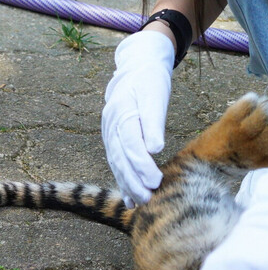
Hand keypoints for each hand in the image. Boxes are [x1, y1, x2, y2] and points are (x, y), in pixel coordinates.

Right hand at [101, 30, 173, 205]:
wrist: (136, 67)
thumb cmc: (150, 80)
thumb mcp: (156, 93)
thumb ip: (154, 120)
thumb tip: (155, 147)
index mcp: (123, 111)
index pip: (130, 143)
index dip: (141, 164)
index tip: (154, 181)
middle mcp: (112, 124)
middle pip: (120, 157)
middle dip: (133, 180)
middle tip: (149, 198)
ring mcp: (110, 132)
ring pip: (116, 162)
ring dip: (127, 184)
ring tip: (140, 202)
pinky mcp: (113, 138)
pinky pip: (116, 162)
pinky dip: (123, 180)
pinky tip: (130, 198)